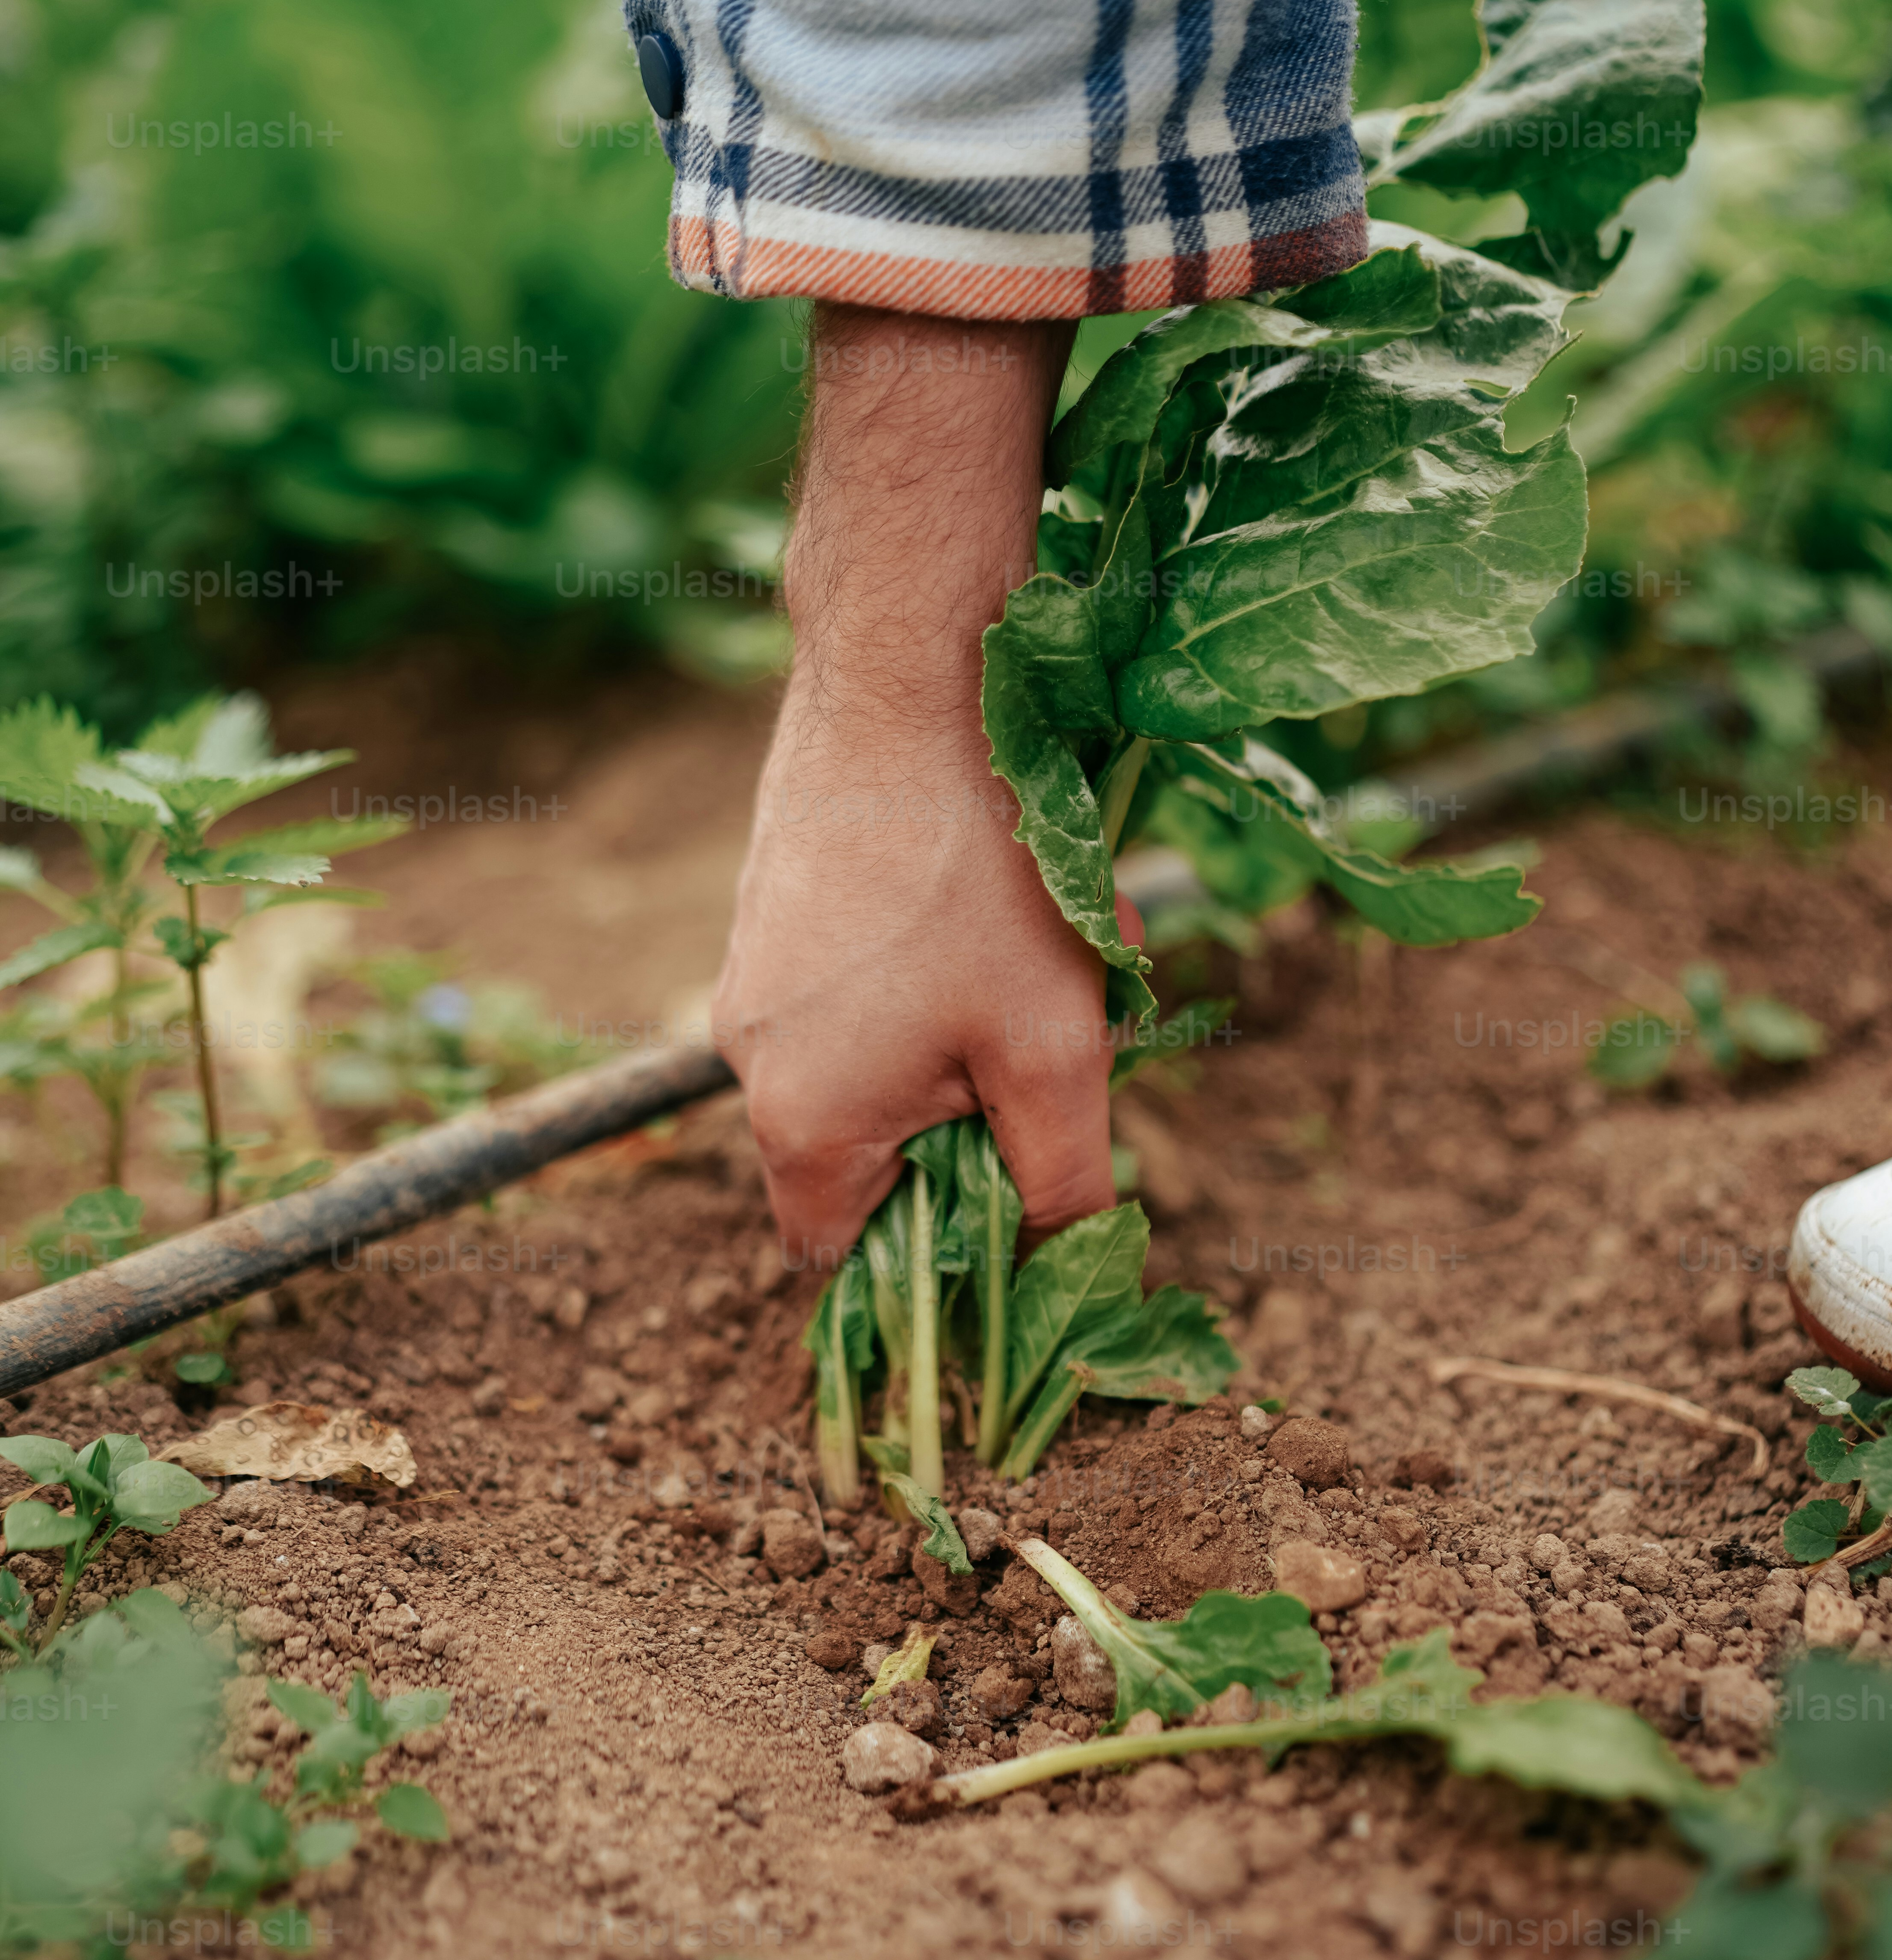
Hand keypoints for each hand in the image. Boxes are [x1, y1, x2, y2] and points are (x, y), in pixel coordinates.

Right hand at [712, 304, 1135, 1269]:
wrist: (912, 684)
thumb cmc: (983, 876)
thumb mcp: (1056, 1054)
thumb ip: (1063, 1187)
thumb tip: (1076, 1275)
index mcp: (799, 1122)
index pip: (839, 1258)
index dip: (929, 1255)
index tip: (1013, 1198)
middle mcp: (748, 1058)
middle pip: (862, 1156)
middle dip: (967, 1121)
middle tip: (1050, 1044)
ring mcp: (751, 976)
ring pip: (870, 1064)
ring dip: (963, 1039)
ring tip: (1035, 960)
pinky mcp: (773, 910)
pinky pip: (856, 990)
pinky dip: (933, 975)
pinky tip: (991, 904)